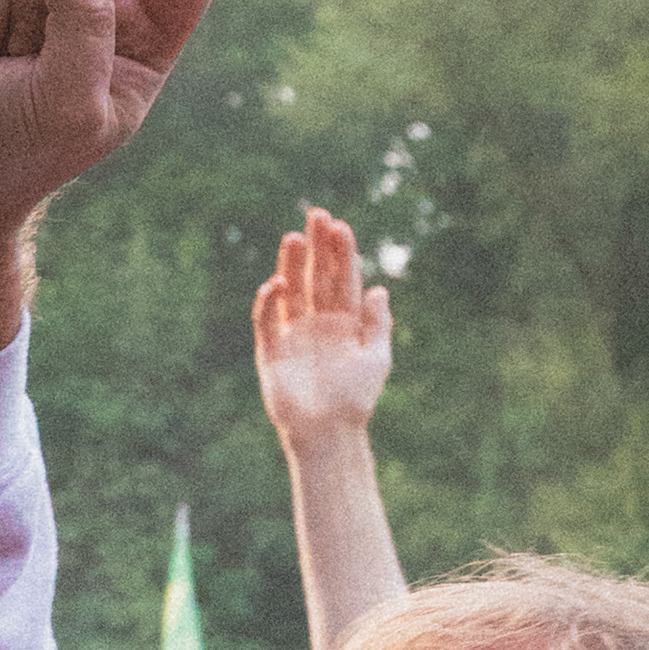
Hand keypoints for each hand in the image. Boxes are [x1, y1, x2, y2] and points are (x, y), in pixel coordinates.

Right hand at [252, 206, 393, 450]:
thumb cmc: (357, 400)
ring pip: (290, 291)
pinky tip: (278, 284)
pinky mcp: (271, 351)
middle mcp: (318, 322)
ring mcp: (293, 333)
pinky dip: (270, 302)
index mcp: (345, 322)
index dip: (340, 252)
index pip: (343, 279)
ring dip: (290, 265)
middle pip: (316, 276)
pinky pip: (267, 321)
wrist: (330, 434)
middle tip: (315, 215)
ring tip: (292, 238)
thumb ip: (378, 324)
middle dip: (315, 247)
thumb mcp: (376, 359)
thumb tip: (381, 288)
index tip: (340, 225)